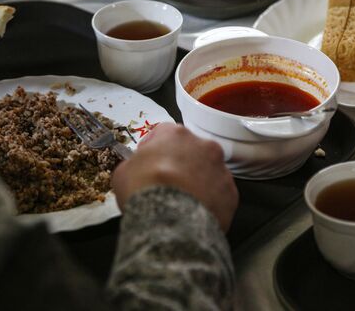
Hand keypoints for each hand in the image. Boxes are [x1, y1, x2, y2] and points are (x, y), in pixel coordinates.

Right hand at [112, 123, 238, 231]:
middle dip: (180, 163)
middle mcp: (203, 145)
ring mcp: (221, 169)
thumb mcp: (122, 172)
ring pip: (208, 172)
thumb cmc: (143, 189)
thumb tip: (138, 170)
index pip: (164, 133)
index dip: (154, 147)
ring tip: (182, 202)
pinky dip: (209, 202)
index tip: (148, 162)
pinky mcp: (231, 194)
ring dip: (197, 181)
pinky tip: (195, 213)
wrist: (170, 221)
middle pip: (191, 151)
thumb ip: (134, 164)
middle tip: (167, 183)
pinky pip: (219, 194)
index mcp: (176, 134)